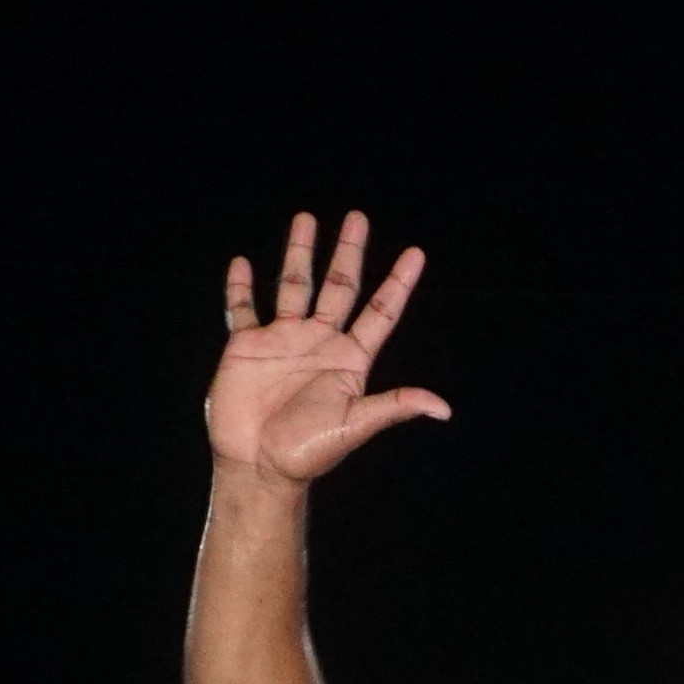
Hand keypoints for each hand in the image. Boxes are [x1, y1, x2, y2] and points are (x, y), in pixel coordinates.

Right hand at [206, 210, 452, 488]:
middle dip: (348, 253)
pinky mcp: (246, 347)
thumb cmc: (308, 450)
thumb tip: (443, 408)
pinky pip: (242, 310)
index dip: (399, 283)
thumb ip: (395, 406)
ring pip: (293, 286)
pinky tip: (242, 263)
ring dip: (299, 253)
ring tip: (306, 218)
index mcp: (349, 359)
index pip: (380, 311)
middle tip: (358, 218)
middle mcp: (319, 342)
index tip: (416, 253)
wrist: (258, 465)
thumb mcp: (356, 425)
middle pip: (338, 287)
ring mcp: (283, 341)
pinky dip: (240, 287)